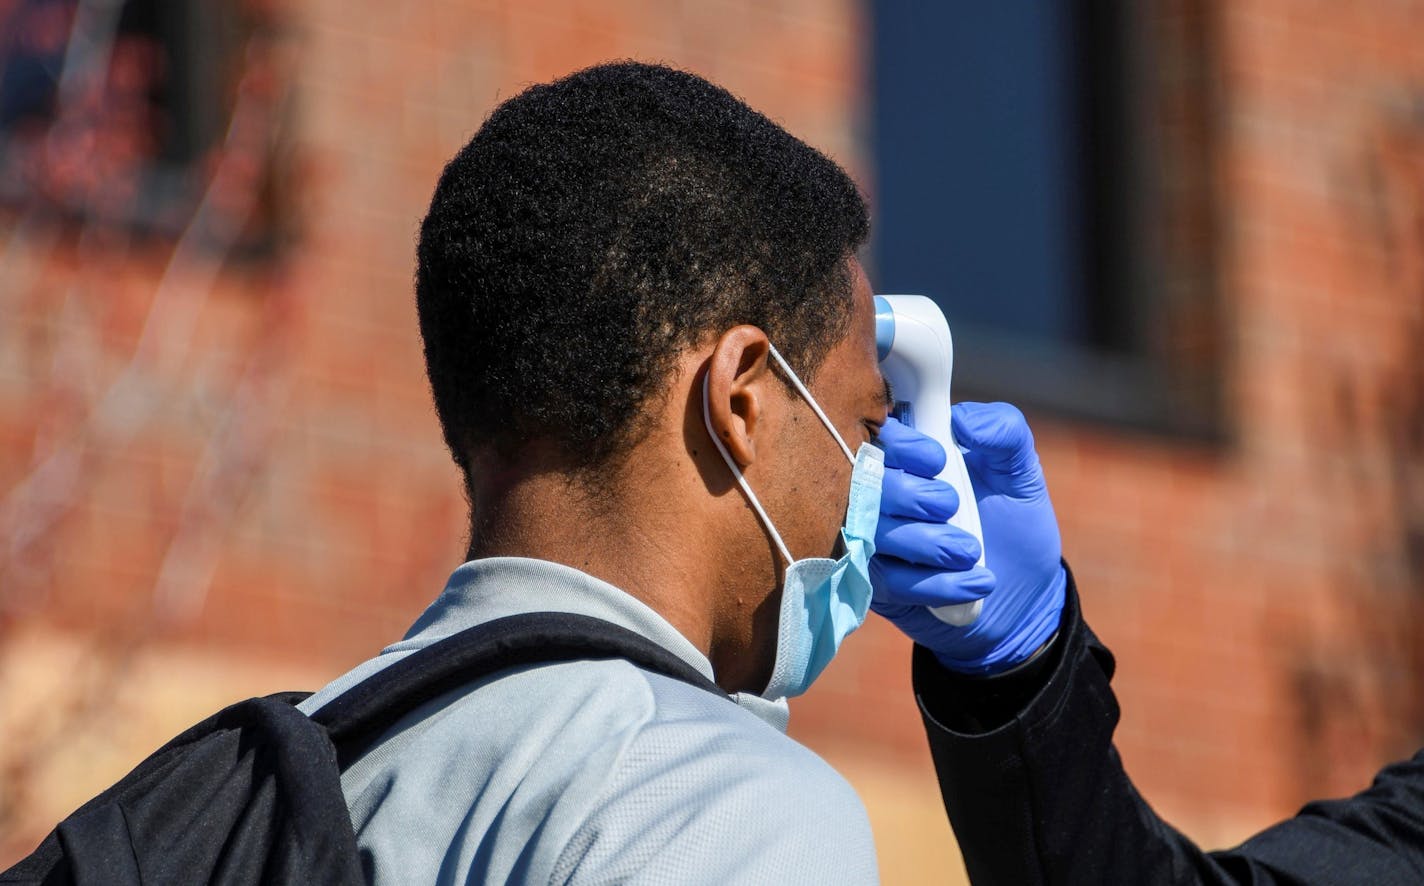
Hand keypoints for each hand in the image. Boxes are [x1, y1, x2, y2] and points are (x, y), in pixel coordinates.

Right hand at [871, 404, 1065, 674]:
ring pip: (876, 536)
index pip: (880, 436)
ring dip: (927, 544)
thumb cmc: (1013, 525)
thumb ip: (1005, 432)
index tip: (938, 459)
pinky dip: (936, 583)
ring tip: (971, 551)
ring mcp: (875, 543)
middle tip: (951, 505)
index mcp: (911, 458)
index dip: (902, 445)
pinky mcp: (878, 587)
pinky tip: (976, 583)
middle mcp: (883, 496)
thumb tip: (962, 420)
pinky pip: (891, 583)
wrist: (1022, 597)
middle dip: (910, 495)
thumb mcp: (1021, 474)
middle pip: (865, 485)